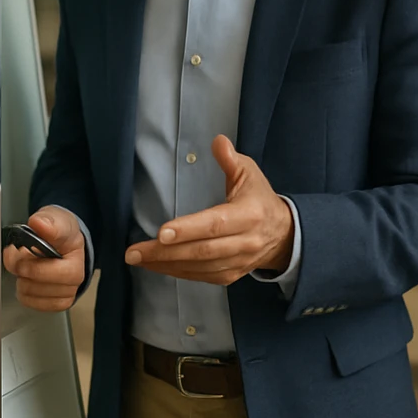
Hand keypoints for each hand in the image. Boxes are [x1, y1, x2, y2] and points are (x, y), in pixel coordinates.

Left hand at [4, 206, 85, 311]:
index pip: (49, 270)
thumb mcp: (55, 219)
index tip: (20, 249)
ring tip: (26, 266)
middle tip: (19, 254)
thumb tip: (39, 224)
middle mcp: (76, 278)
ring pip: (30, 293)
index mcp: (76, 259)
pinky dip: (24, 292)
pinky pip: (31, 302)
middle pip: (36, 282)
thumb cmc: (60, 232)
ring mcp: (68, 292)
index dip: (31, 264)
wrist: (65, 242)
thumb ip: (47, 221)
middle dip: (21, 267)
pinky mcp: (58, 303)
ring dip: (21, 279)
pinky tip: (28, 279)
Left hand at [124, 135, 293, 284]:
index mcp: (249, 215)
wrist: (283, 234)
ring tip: (138, 259)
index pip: (215, 224)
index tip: (161, 232)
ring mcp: (238, 262)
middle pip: (202, 251)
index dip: (188, 229)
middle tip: (134, 252)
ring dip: (165, 265)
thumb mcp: (250, 174)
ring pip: (199, 267)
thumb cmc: (259, 199)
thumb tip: (217, 140)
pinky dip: (177, 272)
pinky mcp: (231, 275)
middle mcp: (245, 242)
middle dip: (165, 252)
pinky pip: (201, 277)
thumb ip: (230, 159)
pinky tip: (157, 266)